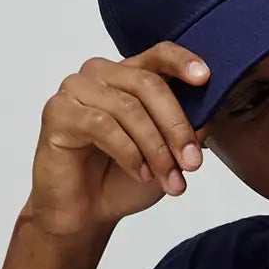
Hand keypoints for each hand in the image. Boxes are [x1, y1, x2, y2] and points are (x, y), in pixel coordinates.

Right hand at [19, 45, 212, 237]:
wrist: (86, 213)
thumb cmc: (122, 180)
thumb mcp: (167, 155)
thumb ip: (187, 131)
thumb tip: (210, 115)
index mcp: (127, 76)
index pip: (157, 55)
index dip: (181, 62)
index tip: (205, 77)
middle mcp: (100, 74)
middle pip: (148, 84)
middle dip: (176, 127)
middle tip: (193, 163)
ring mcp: (75, 89)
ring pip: (128, 108)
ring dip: (155, 148)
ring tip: (168, 179)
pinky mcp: (58, 112)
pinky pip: (102, 126)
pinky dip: (128, 153)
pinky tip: (140, 174)